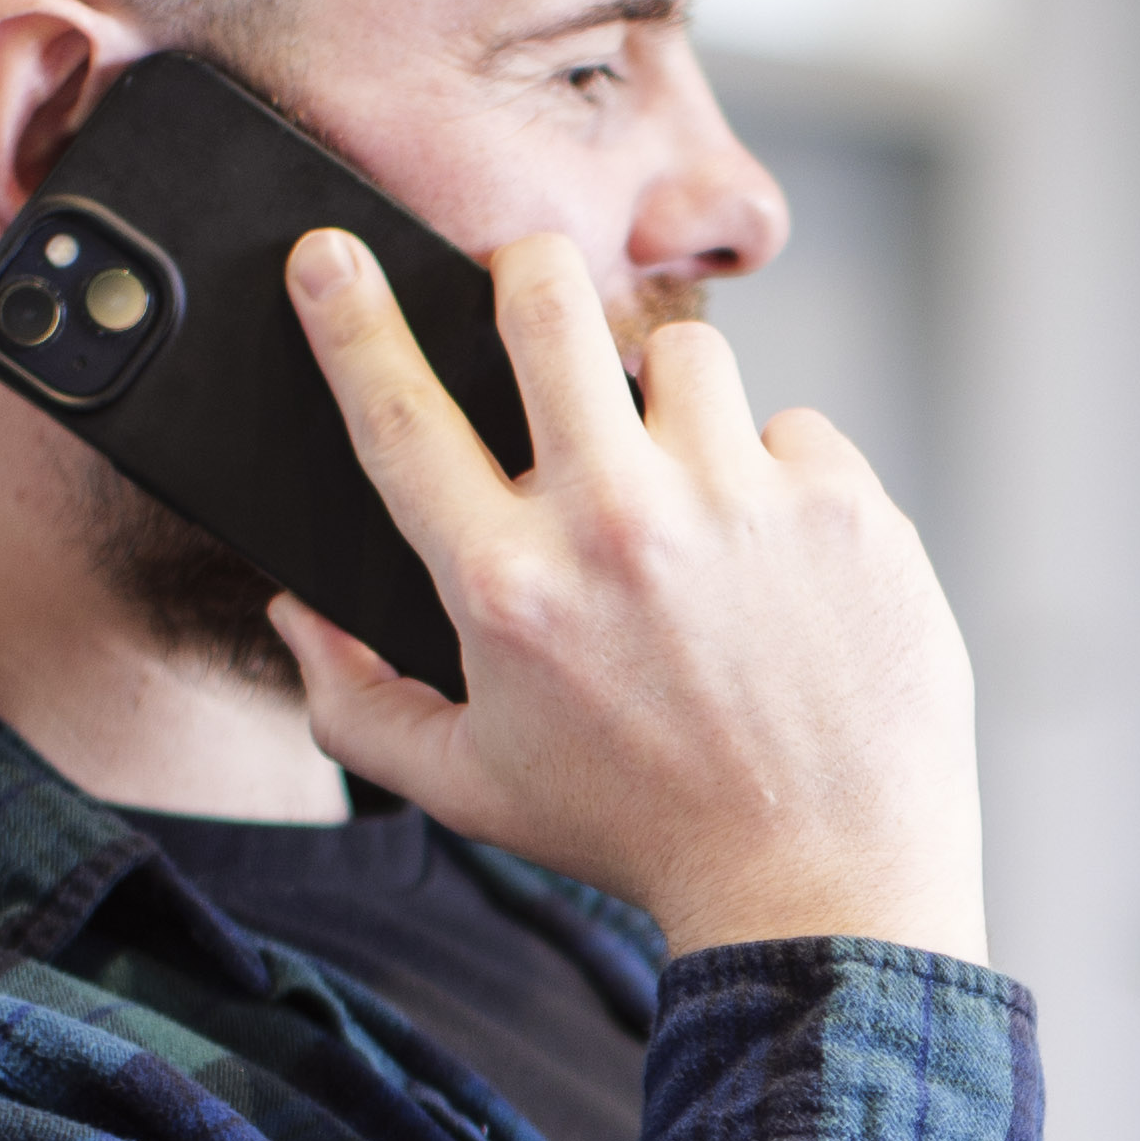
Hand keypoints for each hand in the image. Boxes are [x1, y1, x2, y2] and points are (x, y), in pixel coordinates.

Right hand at [266, 228, 988, 959]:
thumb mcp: (472, 789)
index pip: (398, 409)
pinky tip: (780, 562)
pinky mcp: (842, 504)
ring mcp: (738, 502)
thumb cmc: (640, 835)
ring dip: (671, 405)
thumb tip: (297, 613)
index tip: (327, 255)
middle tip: (533, 303)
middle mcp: (616, 523)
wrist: (821, 885)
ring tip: (686, 494)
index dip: (348, 316)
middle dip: (526, 278)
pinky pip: (793, 427)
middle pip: (544, 299)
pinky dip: (779, 478)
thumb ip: (358, 706)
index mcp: (506, 586)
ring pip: (684, 355)